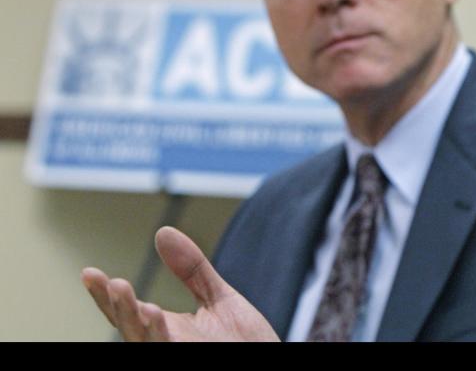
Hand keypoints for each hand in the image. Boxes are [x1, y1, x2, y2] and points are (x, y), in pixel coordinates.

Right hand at [81, 226, 279, 341]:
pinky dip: (160, 337)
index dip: (105, 296)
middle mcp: (165, 345)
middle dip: (117, 308)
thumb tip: (163, 231)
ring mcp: (179, 354)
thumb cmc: (244, 342)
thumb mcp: (218, 298)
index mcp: (165, 331)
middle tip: (111, 282)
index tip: (88, 272)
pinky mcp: (194, 357)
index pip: (127, 313)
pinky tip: (156, 317)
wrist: (273, 360)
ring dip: (136, 322)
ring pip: (147, 343)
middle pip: (131, 329)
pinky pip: (172, 351)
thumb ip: (191, 269)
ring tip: (128, 295)